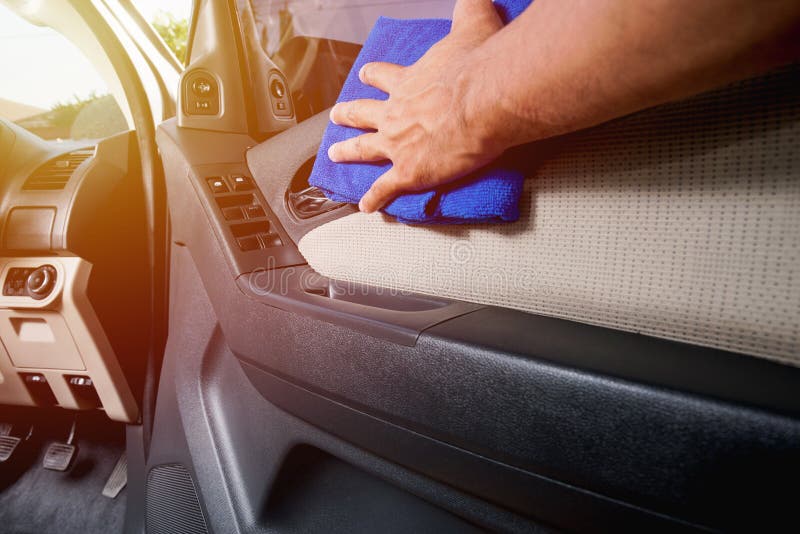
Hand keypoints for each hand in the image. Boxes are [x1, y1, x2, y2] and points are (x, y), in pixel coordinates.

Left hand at [328, 0, 506, 212]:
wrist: (483, 99)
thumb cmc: (478, 66)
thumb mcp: (473, 23)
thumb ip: (469, 8)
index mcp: (408, 81)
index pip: (384, 76)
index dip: (374, 76)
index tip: (366, 74)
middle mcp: (396, 112)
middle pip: (363, 113)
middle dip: (348, 114)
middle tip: (338, 116)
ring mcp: (398, 143)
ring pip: (364, 149)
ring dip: (349, 153)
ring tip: (336, 156)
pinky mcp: (409, 172)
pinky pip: (385, 189)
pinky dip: (374, 199)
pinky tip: (366, 207)